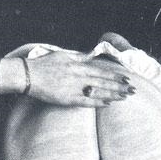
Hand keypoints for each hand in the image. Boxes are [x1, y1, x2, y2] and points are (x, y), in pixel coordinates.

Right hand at [22, 49, 136, 107]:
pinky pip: (85, 102)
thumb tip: (90, 56)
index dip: (115, 75)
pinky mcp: (67, 99)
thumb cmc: (44, 64)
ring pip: (98, 92)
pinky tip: (107, 104)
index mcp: (78, 65)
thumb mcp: (63, 55)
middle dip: (119, 86)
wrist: (28, 76)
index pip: (102, 71)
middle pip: (104, 82)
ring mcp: (74, 89)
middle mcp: (79, 77)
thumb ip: (78, 57)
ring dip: (112, 95)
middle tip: (133, 90)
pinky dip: (97, 103)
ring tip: (124, 97)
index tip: (127, 78)